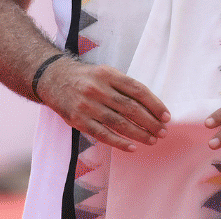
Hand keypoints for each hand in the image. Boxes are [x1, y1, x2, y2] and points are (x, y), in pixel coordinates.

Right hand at [36, 59, 170, 152]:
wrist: (54, 80)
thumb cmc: (88, 78)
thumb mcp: (106, 73)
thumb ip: (125, 86)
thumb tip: (152, 106)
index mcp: (109, 75)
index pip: (138, 90)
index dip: (154, 104)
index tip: (166, 116)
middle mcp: (98, 89)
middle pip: (130, 108)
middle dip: (150, 122)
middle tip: (163, 131)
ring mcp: (87, 106)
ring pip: (118, 123)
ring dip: (138, 133)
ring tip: (152, 140)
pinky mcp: (77, 120)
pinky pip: (101, 134)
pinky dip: (118, 142)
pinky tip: (132, 147)